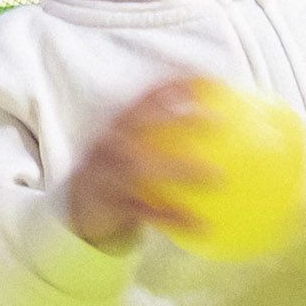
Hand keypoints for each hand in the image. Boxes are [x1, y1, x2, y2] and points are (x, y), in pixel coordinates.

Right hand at [62, 78, 228, 253]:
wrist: (81, 206)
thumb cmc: (121, 172)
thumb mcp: (136, 147)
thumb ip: (167, 134)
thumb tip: (224, 126)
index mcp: (120, 125)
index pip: (148, 96)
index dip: (175, 84)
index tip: (208, 79)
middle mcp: (111, 143)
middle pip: (143, 126)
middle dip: (178, 119)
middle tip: (218, 122)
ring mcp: (106, 173)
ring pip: (143, 169)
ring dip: (180, 171)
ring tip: (218, 177)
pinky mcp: (108, 204)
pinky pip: (144, 211)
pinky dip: (173, 218)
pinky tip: (202, 226)